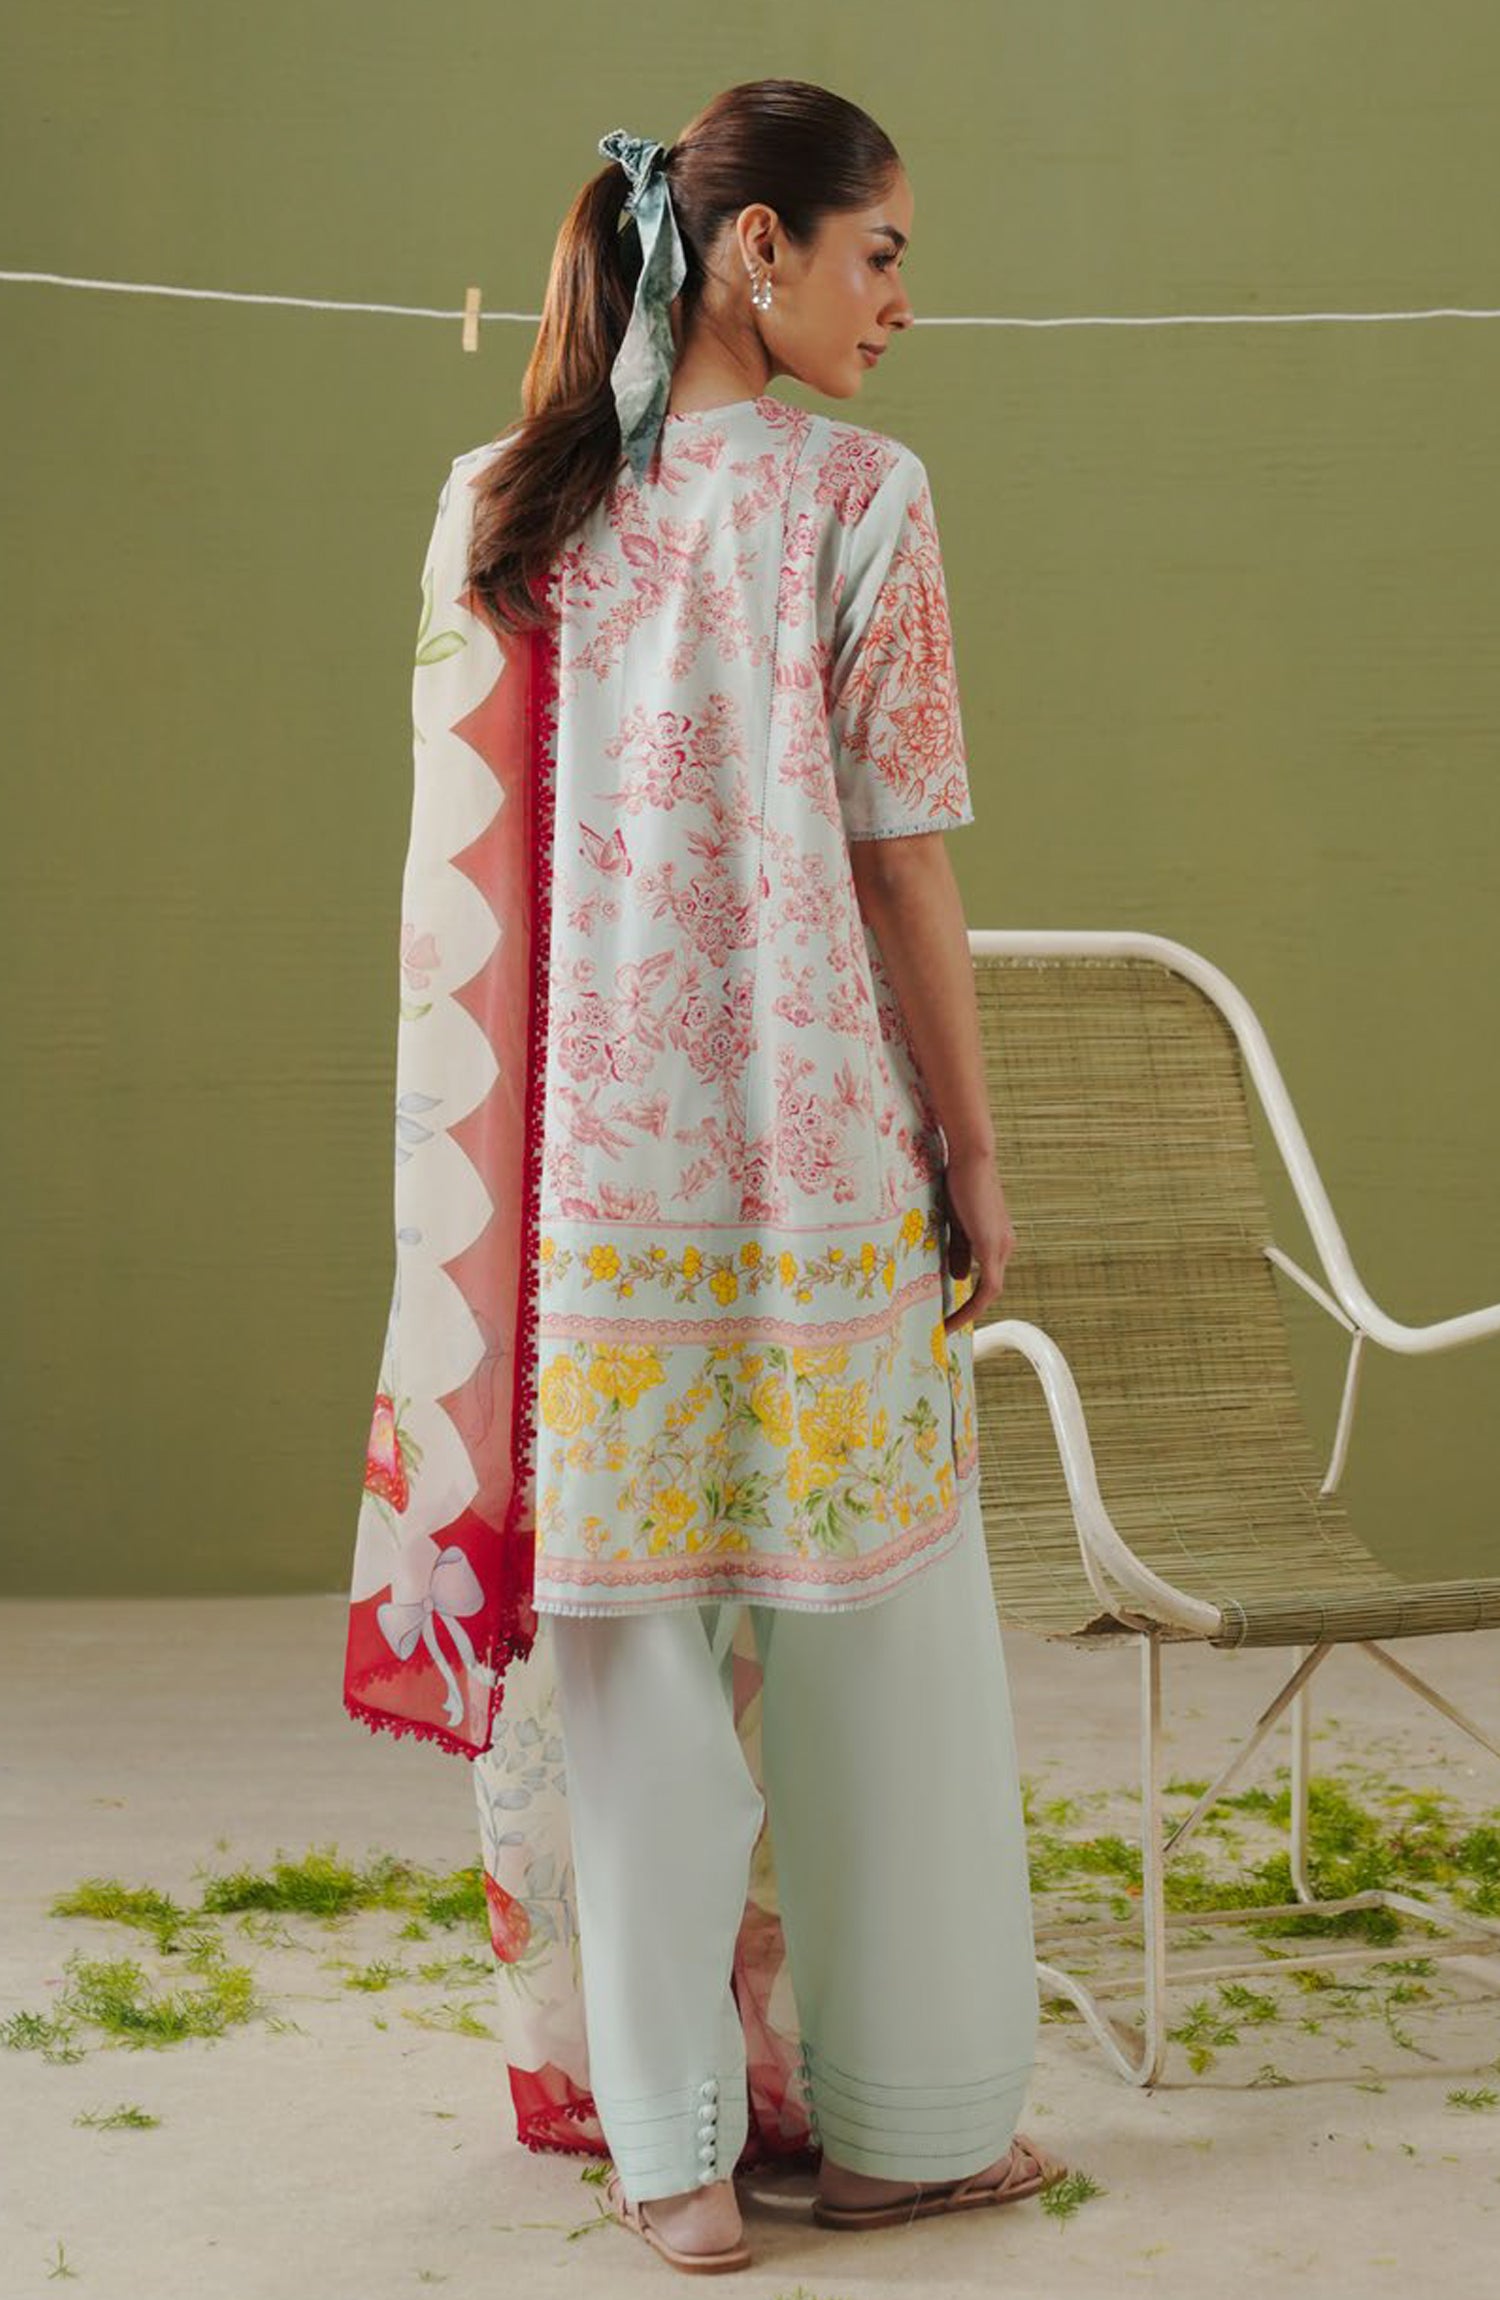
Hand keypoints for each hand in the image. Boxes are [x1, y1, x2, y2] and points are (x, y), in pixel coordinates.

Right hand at [939, 1149, 1015, 1335]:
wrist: (971, 1157)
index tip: (951, 1312)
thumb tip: (959, 1278)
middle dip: (968, 1309)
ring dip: (968, 1311)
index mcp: (997, 1239)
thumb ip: (958, 1251)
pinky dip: (971, 1307)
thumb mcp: (956, 1223)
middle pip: (990, 1289)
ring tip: (946, 1327)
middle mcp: (1005, 1246)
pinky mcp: (993, 1247)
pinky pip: (987, 1289)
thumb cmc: (960, 1181)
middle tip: (945, 1324)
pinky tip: (952, 1319)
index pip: (988, 1278)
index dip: (971, 1298)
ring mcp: (1002, 1247)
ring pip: (990, 1292)